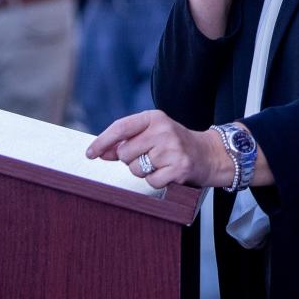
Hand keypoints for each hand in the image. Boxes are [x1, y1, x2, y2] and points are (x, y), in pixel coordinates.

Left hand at [85, 110, 231, 190]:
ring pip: (136, 168)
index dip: (102, 141)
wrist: (208, 154)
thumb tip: (100, 152)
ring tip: (160, 163)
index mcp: (154, 117)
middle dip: (130, 159)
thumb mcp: (152, 134)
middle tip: (148, 156)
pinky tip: (168, 172)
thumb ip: (127, 140)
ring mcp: (172, 148)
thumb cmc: (174, 144)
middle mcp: (163, 130)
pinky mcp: (179, 167)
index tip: (89, 153)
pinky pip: (151, 181)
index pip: (121, 127)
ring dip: (143, 171)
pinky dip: (156, 181)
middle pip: (125, 152)